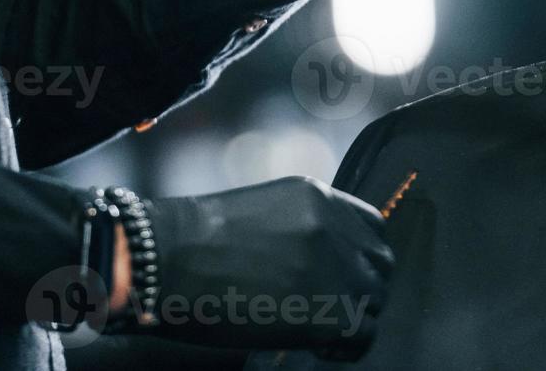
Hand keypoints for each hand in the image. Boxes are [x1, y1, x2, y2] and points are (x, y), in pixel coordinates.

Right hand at [143, 176, 392, 353]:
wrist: (165, 260)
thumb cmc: (190, 242)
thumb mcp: (259, 213)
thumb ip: (297, 228)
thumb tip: (310, 264)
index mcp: (317, 197)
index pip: (370, 226)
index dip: (360, 255)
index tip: (343, 275)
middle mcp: (334, 226)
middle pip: (380, 262)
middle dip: (362, 286)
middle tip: (332, 307)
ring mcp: (337, 266)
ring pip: (375, 299)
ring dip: (354, 316)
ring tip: (320, 330)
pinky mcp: (332, 310)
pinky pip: (364, 335)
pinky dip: (347, 345)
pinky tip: (319, 347)